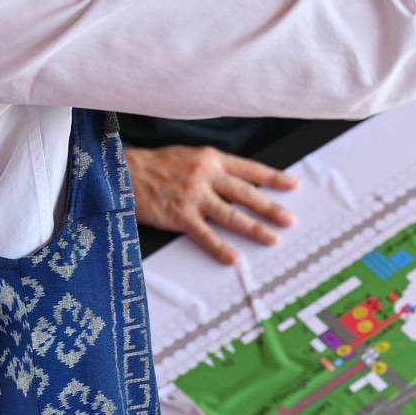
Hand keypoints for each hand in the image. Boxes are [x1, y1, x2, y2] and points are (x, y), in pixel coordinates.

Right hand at [126, 145, 298, 264]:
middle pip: (246, 193)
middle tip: (290, 220)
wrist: (122, 173)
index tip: (293, 186)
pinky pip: (205, 235)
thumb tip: (240, 183)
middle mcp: (206, 176)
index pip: (250, 169)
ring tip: (272, 239)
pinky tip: (234, 258)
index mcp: (211, 158)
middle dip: (271, 208)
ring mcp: (193, 196)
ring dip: (254, 229)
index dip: (273, 178)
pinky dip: (220, 248)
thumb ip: (214, 168)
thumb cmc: (156, 165)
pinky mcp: (180, 216)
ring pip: (231, 215)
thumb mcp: (189, 156)